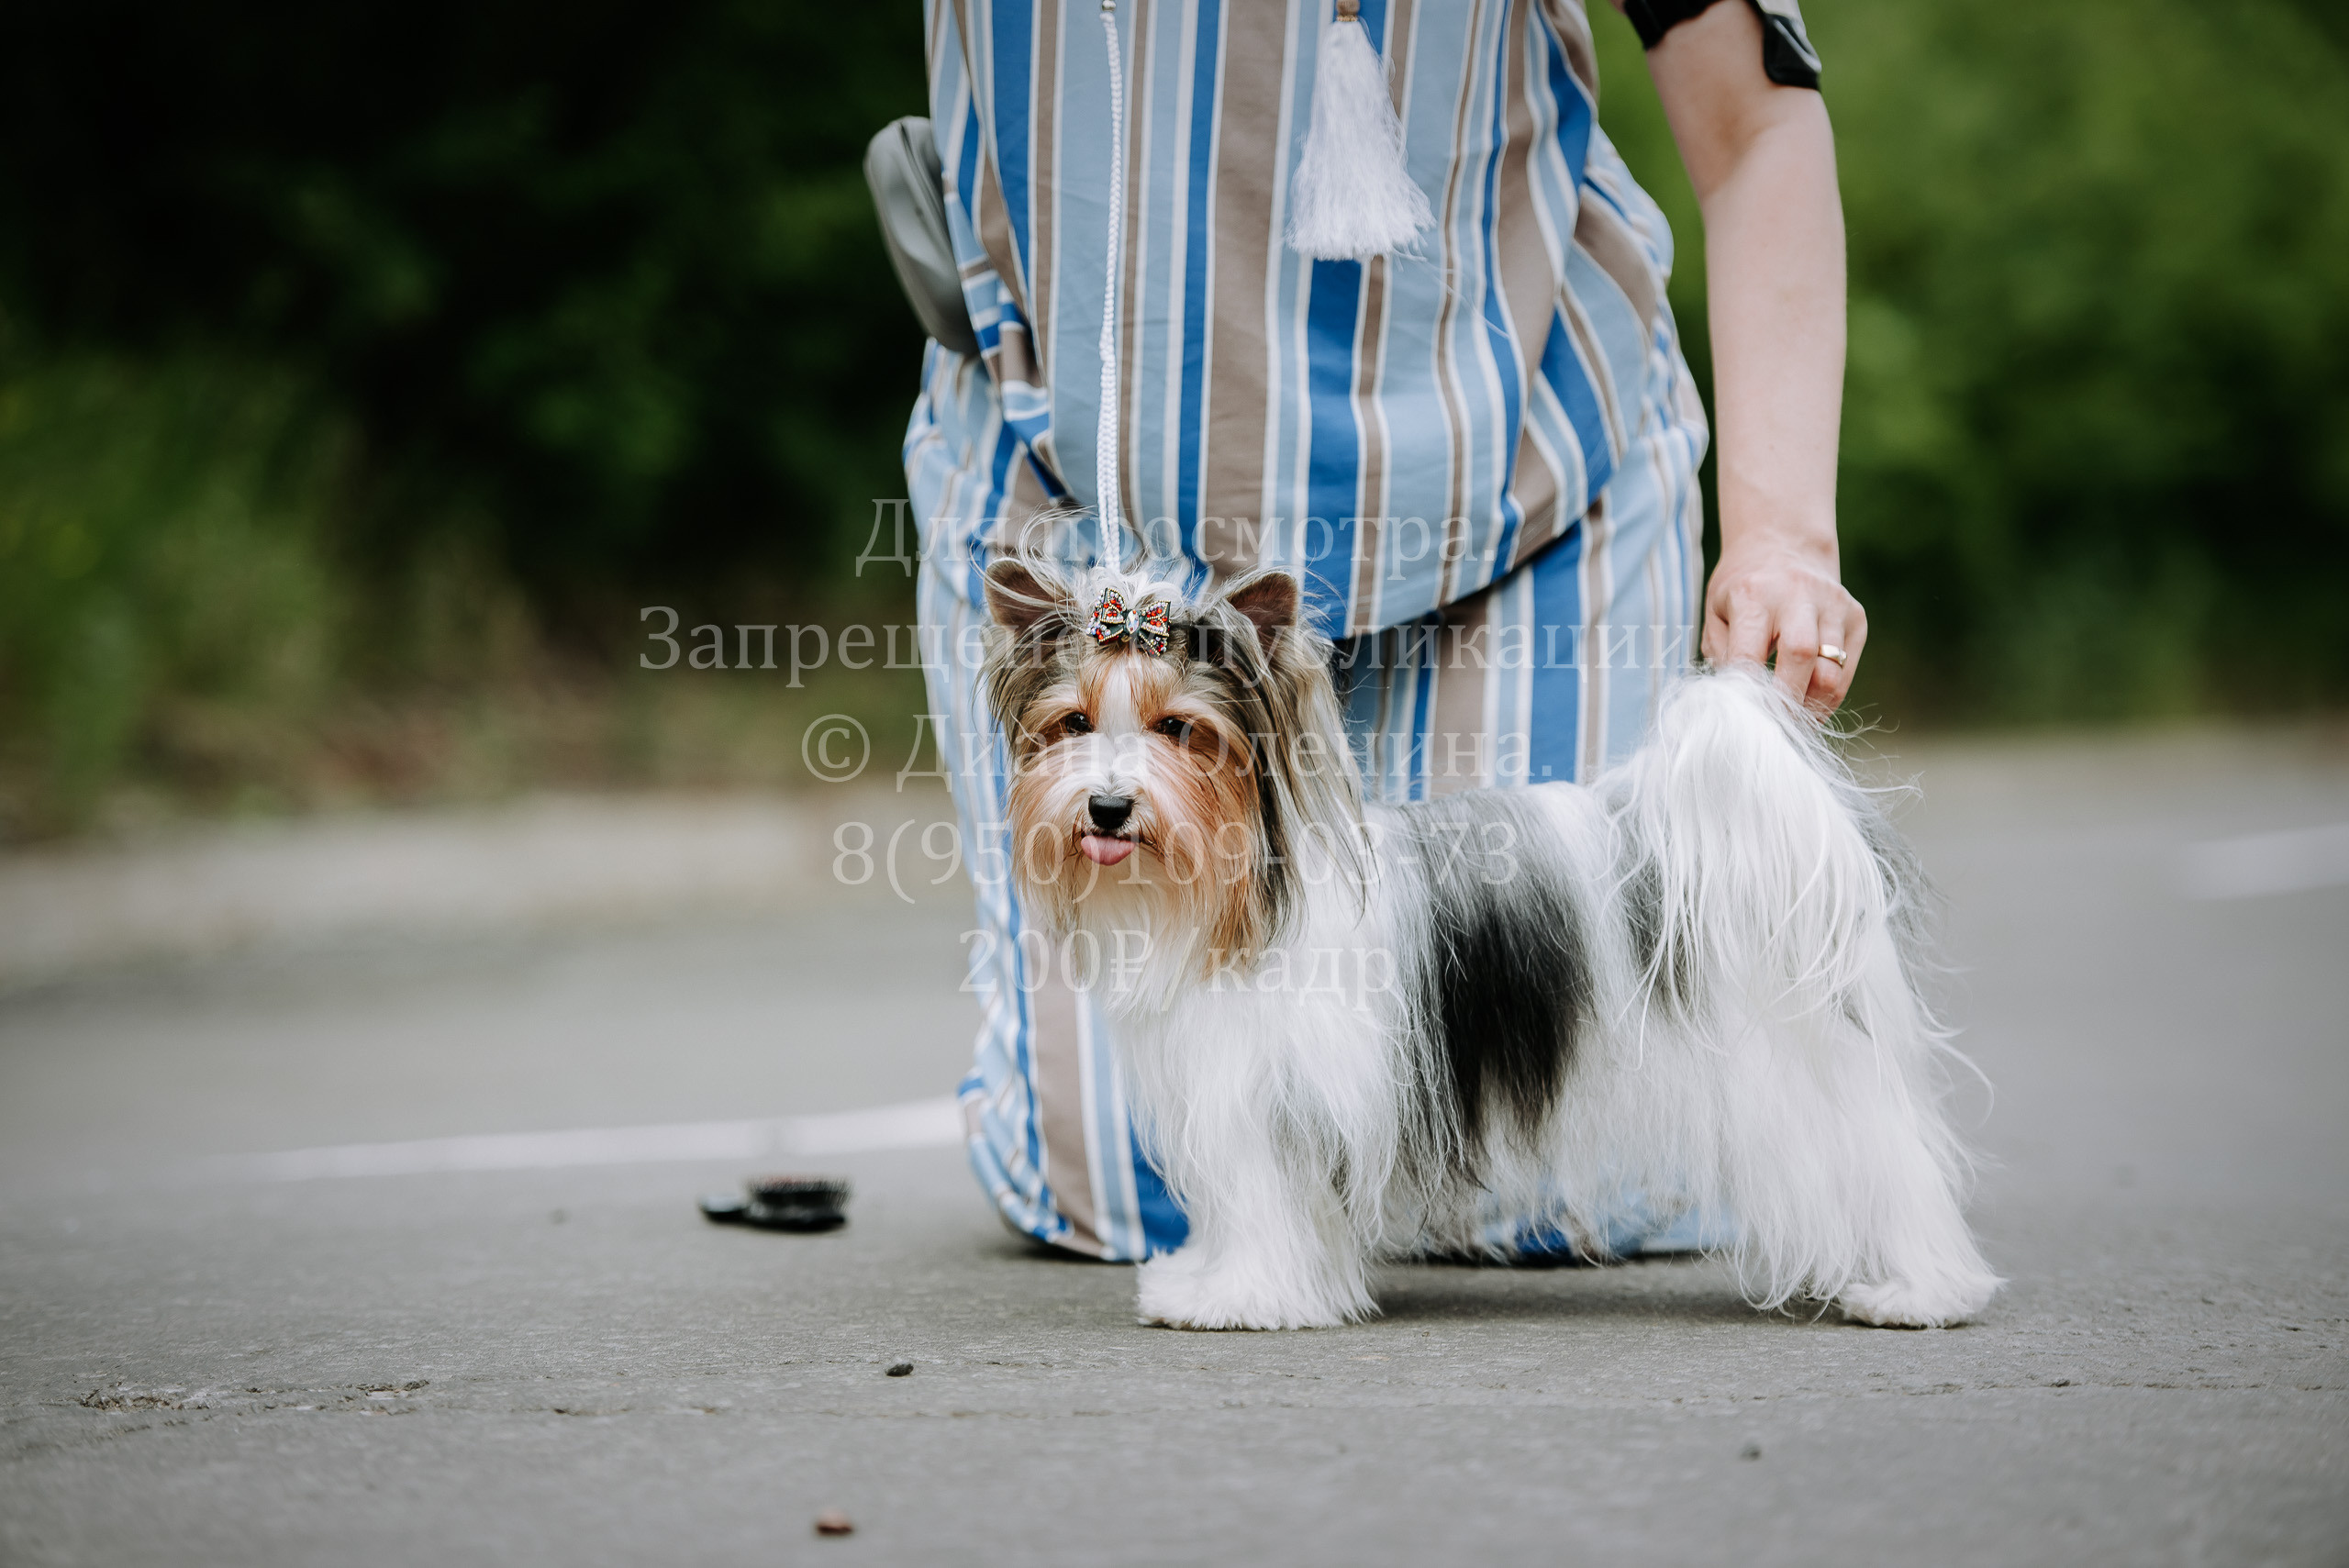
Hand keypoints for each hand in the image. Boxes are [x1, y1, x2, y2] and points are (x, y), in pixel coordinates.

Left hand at [1702, 539, 1865, 712]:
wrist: (1784, 546)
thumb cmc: (1742, 589)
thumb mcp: (1717, 611)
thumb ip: (1721, 653)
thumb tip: (1732, 701)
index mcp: (1754, 594)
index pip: (1751, 654)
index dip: (1748, 693)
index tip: (1742, 718)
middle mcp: (1798, 595)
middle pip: (1800, 658)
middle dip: (1786, 703)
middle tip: (1772, 727)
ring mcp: (1833, 605)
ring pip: (1831, 672)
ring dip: (1810, 707)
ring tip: (1792, 721)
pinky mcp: (1856, 616)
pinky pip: (1847, 671)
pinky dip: (1828, 696)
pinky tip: (1809, 704)